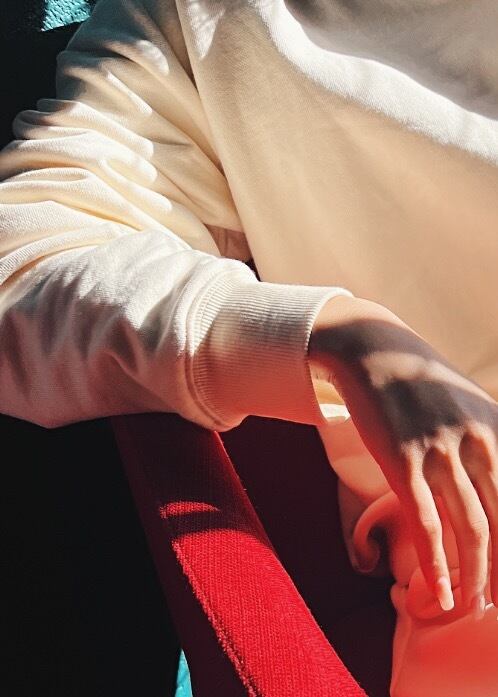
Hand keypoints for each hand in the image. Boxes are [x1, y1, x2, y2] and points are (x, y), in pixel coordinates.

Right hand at [308, 295, 497, 612]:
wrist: (372, 352)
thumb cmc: (420, 380)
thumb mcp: (469, 401)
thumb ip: (489, 436)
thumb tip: (494, 474)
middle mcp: (480, 441)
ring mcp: (440, 451)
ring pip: (471, 528)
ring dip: (474, 576)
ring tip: (470, 605)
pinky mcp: (402, 460)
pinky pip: (425, 523)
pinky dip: (434, 563)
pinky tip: (436, 588)